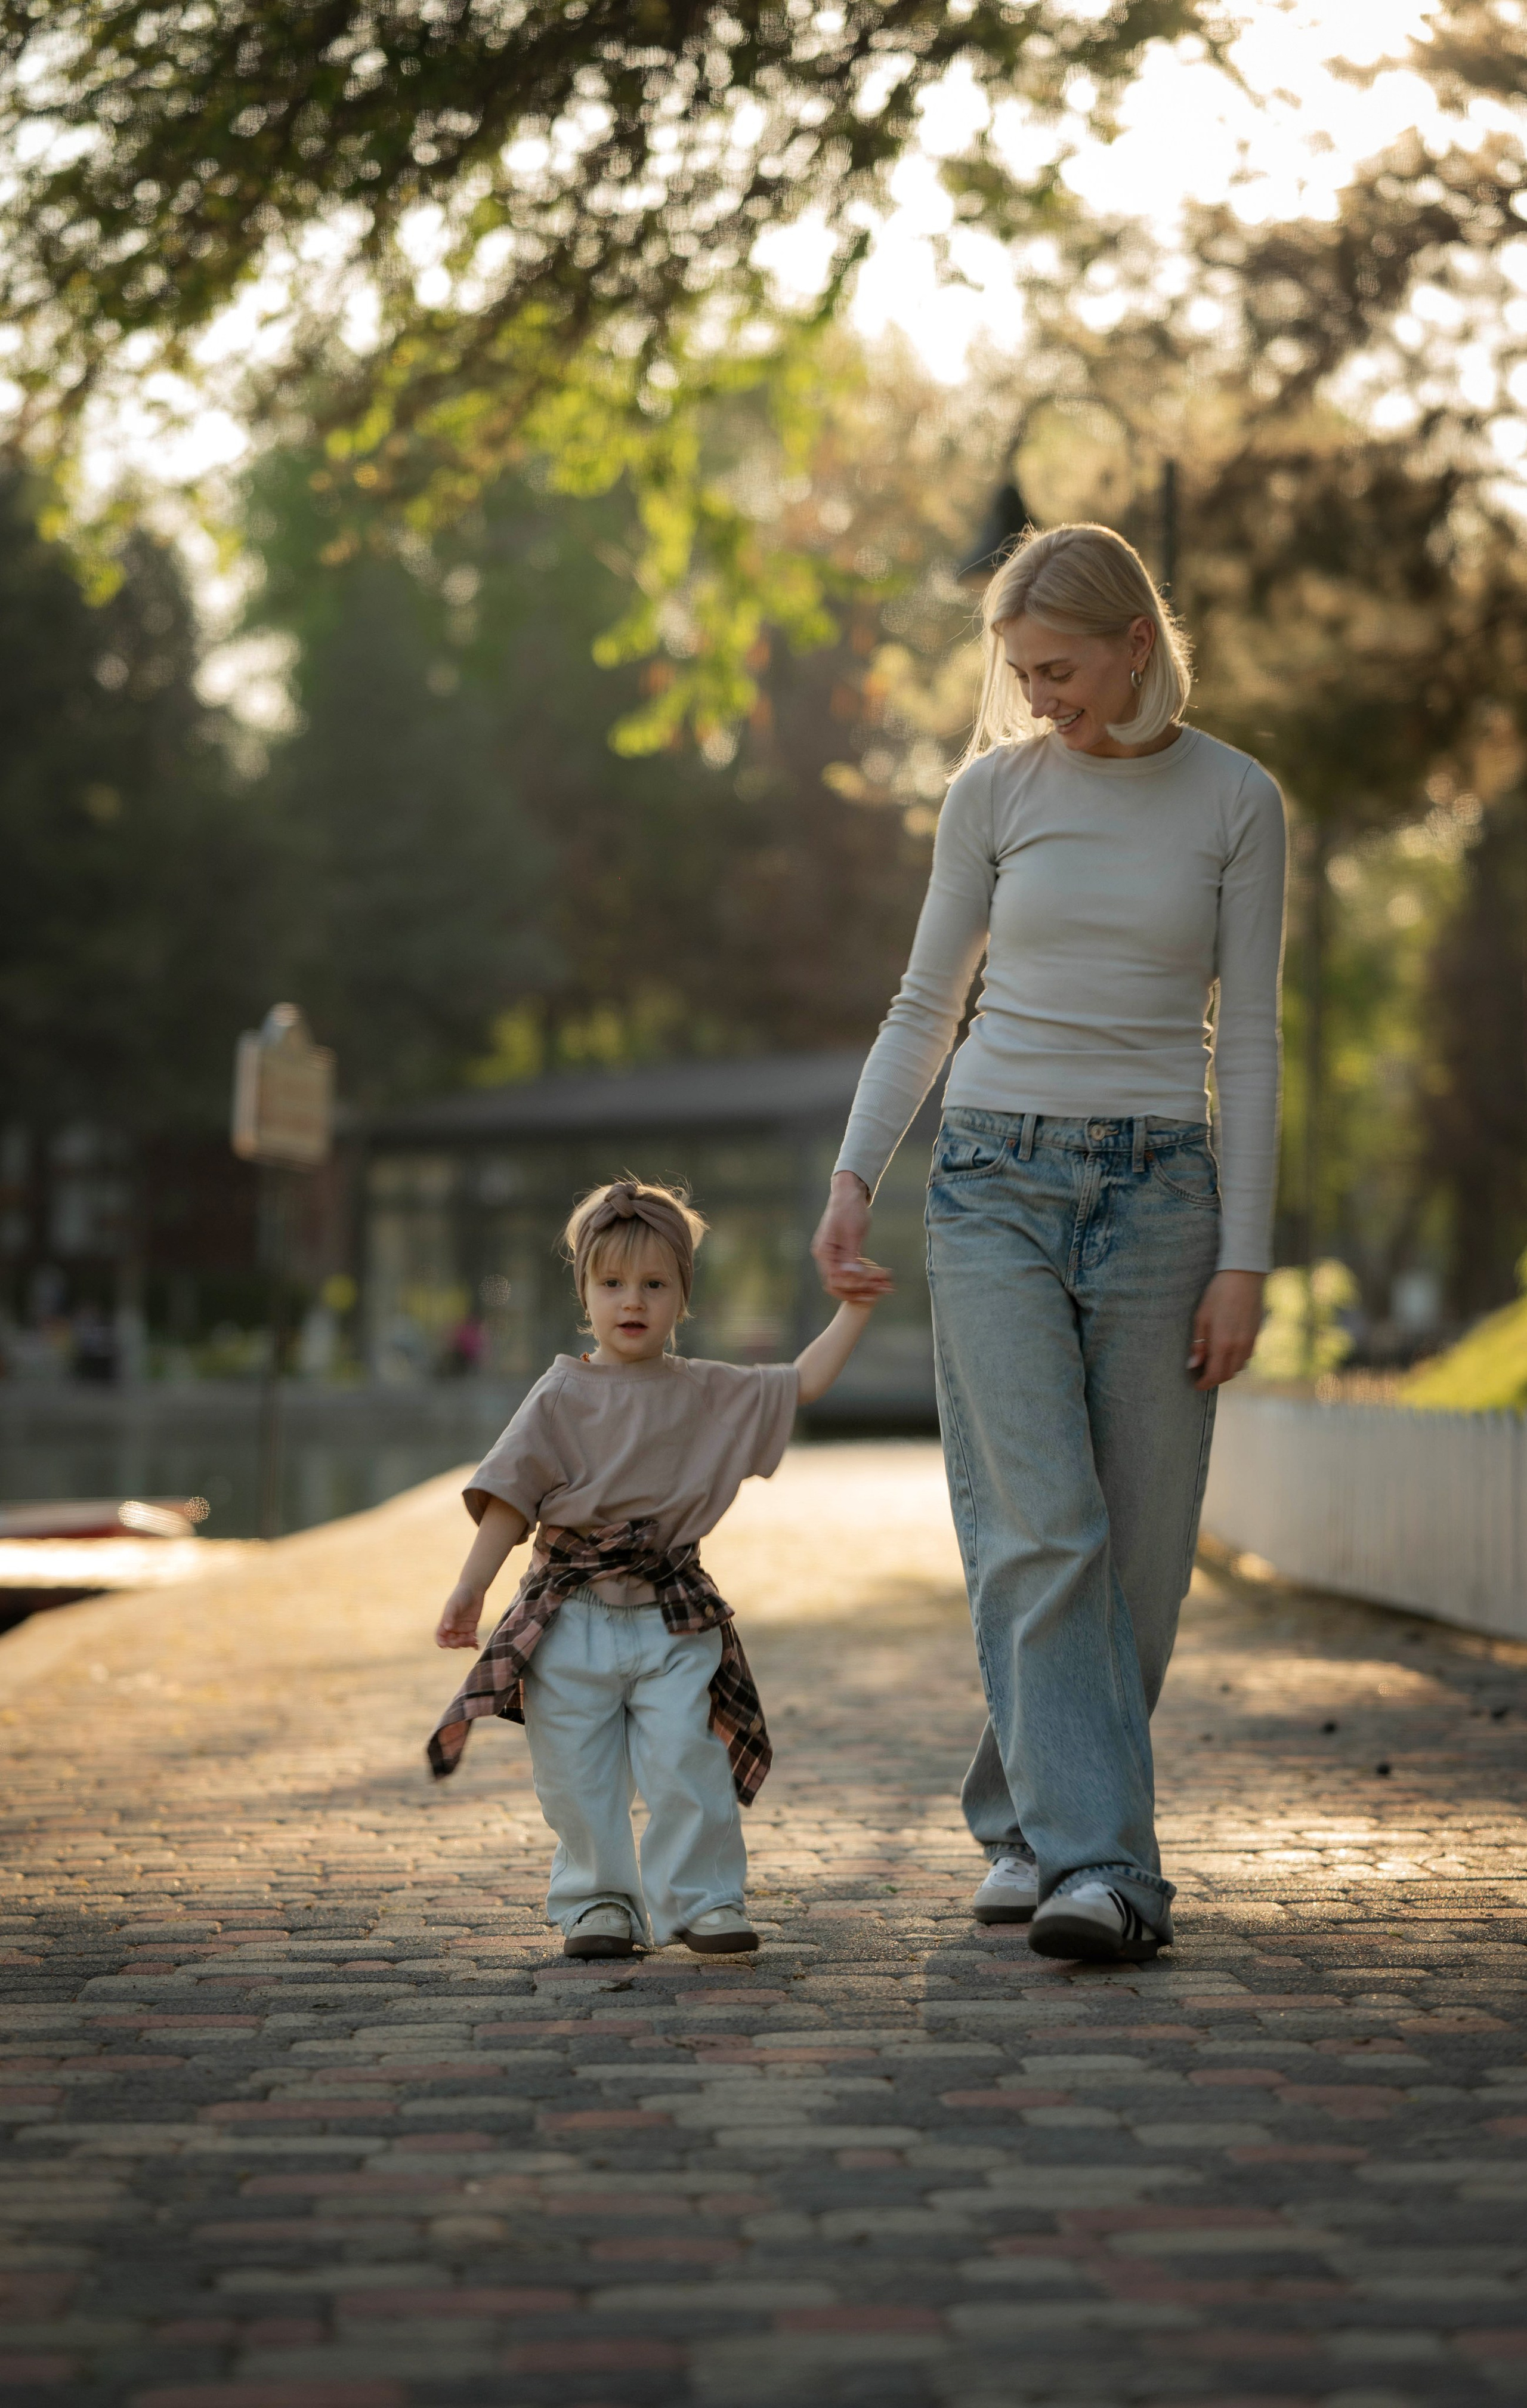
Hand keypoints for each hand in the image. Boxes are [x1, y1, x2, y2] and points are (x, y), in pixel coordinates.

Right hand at [435, 1583, 484, 1649]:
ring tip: (473, 1639)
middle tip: (464, 1639)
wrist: (473, 1589)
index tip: (446, 1645)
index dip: (441, 1642)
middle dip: (456, 1643)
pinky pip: (472, 1639)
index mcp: (445, 1623)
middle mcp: (452, 1627)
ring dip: (466, 1644)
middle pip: (451, 1642)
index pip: (440, 1637)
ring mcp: (462, 1628)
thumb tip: (447, 1628)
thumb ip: (450, 1616)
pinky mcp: (472, 1627)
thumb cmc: (460, 1595)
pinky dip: (474, 1644)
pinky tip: (477, 1646)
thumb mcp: (453, 1605)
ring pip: (462, 1642)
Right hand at [811, 1172, 894, 1302]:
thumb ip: (851, 1255)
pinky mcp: (844, 1254)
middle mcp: (826, 1257)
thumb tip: (853, 1274)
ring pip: (848, 1281)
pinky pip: (854, 1272)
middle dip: (861, 1291)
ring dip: (866, 1287)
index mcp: (823, 1252)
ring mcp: (834, 1257)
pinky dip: (867, 1277)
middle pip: (839, 1286)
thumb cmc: (849, 1209)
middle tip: (883, 1291)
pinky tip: (882, 1279)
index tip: (873, 1288)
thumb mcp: (852, 1232)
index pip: (834, 1281)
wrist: (850, 1193)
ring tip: (887, 1288)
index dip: (853, 1287)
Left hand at [1188, 1269, 1264, 1390]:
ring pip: (1239, 1367)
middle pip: (1228, 1375)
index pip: (1215, 1375)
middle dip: (1215, 1378)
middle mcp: (1239, 1347)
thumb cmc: (1218, 1294)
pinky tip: (1227, 1349)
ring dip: (1227, 1369)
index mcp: (1223, 1343)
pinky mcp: (1256, 1335)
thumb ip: (1198, 1343)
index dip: (1205, 1383)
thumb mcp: (1201, 1317)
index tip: (1197, 1385)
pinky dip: (1236, 1359)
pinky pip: (1246, 1356)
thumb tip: (1193, 1364)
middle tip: (1202, 1373)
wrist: (1243, 1277)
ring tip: (1213, 1361)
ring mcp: (1250, 1341)